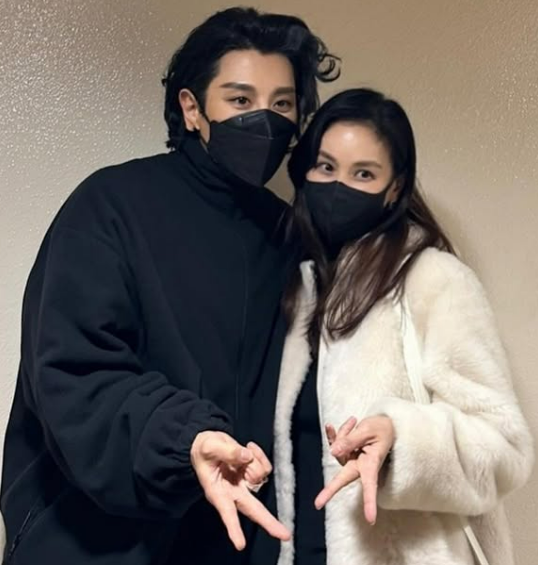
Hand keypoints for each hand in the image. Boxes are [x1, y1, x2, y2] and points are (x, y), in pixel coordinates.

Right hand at [191, 431, 289, 549]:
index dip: (233, 529)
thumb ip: (227, 452)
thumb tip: (246, 458)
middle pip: (254, 510)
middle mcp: (233, 492)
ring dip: (254, 461)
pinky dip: (259, 455)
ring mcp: (245, 483)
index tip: (240, 545)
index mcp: (218, 492)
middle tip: (285, 535)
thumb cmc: (205, 450)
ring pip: (260, 476)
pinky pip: (265, 467)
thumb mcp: (209, 447)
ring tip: (241, 450)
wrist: (209, 442)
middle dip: (269, 523)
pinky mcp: (253, 473)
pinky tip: (248, 448)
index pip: (227, 512)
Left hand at [315, 416, 393, 524]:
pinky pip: (333, 442)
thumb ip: (351, 440)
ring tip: (355, 421)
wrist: (384, 424)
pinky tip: (336, 424)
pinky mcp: (344, 452)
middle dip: (330, 490)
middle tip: (318, 504)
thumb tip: (333, 451)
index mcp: (371, 464)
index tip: (370, 519)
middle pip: (343, 478)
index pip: (370, 484)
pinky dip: (333, 432)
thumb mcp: (368, 431)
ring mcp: (350, 459)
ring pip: (337, 448)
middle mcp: (360, 465)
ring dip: (342, 433)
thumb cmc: (381, 429)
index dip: (369, 501)